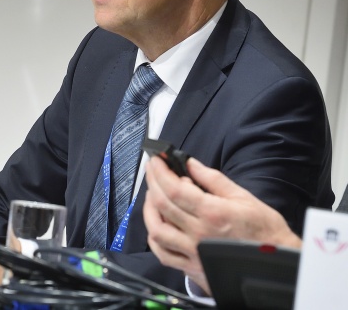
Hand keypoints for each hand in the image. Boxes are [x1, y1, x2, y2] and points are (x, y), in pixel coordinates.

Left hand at [143, 156, 300, 294]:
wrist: (279, 263)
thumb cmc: (265, 231)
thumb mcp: (243, 197)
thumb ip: (212, 179)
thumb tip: (190, 164)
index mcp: (213, 213)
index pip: (174, 188)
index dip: (160, 172)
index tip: (156, 160)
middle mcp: (199, 233)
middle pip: (161, 204)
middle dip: (152, 182)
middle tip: (153, 170)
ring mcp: (193, 252)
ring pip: (156, 230)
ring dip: (148, 209)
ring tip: (153, 195)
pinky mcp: (192, 267)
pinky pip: (162, 254)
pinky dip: (154, 237)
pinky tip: (157, 224)